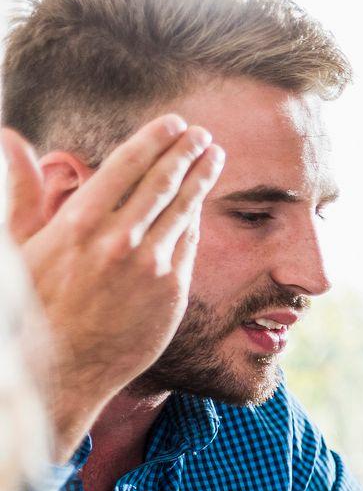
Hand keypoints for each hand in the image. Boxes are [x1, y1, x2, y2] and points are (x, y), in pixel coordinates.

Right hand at [6, 117, 224, 453]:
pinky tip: (199, 205)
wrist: (61, 366)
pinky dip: (194, 219)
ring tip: (214, 158)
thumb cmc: (33, 301)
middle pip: (163, 184)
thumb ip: (22, 186)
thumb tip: (8, 136)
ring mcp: (150, 267)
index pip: (128, 167)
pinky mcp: (172, 292)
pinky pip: (188, 245)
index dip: (155, 141)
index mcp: (80, 222)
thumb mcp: (19, 241)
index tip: (174, 124)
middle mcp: (120, 241)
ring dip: (201, 180)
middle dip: (186, 154)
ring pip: (183, 211)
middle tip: (203, 135)